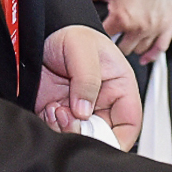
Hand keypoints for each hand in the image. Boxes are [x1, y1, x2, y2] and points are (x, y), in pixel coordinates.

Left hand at [36, 25, 141, 146]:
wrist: (41, 31)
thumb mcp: (83, 49)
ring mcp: (80, 109)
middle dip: (86, 133)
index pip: (129, 124)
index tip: (101, 140)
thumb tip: (85, 112)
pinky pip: (58, 131)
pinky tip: (50, 108)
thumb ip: (87, 80)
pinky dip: (52, 125)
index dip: (120, 139)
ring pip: (79, 137)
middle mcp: (102, 103)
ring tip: (58, 109)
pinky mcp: (59, 113)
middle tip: (71, 117)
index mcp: (120, 89)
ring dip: (66, 129)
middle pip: (103, 136)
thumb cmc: (71, 33)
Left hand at [87, 0, 171, 64]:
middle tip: (116, 38)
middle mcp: (137, 27)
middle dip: (117, 44)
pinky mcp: (167, 27)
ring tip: (129, 42)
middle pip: (123, 48)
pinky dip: (152, 55)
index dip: (102, 37)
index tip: (101, 36)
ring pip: (140, 49)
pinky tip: (146, 58)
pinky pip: (160, 48)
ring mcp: (153, 29)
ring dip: (133, 47)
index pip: (106, 37)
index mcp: (121, 18)